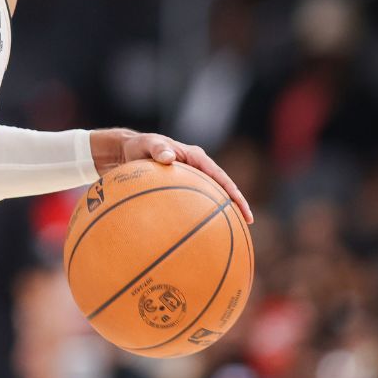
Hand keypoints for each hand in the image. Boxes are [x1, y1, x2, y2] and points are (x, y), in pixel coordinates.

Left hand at [91, 129, 254, 223]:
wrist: (129, 151)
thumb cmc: (139, 146)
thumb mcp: (146, 144)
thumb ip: (157, 149)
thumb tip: (169, 157)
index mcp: (195, 156)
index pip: (219, 175)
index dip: (232, 190)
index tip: (241, 205)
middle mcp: (198, 167)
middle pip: (222, 187)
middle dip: (236, 203)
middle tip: (248, 221)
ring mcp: (192, 178)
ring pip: (212, 196)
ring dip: (223, 211)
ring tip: (234, 232)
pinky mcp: (184, 188)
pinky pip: (196, 203)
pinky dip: (201, 215)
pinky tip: (201, 233)